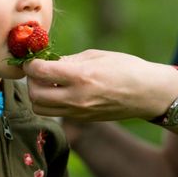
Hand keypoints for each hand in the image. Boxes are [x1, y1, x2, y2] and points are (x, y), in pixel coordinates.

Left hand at [23, 49, 176, 121]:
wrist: (147, 93)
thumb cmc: (124, 67)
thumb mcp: (95, 56)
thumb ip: (68, 60)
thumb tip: (47, 62)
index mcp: (80, 76)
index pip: (40, 72)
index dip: (30, 64)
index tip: (32, 59)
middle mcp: (76, 97)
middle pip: (35, 94)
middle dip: (30, 81)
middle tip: (38, 71)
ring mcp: (79, 112)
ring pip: (41, 109)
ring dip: (38, 94)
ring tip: (48, 82)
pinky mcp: (82, 120)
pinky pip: (55, 113)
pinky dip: (50, 102)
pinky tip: (59, 90)